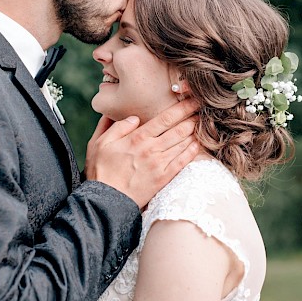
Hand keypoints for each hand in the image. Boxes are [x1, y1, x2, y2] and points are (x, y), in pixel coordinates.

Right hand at [84, 98, 199, 208]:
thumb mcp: (99, 143)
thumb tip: (133, 118)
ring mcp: (159, 164)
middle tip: (202, 108)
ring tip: (202, 123)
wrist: (106, 200)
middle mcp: (151, 149)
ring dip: (195, 132)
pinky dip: (192, 151)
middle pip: (179, 129)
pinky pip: (182, 162)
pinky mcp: (163, 178)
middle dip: (193, 116)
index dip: (182, 107)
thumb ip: (116, 127)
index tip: (192, 100)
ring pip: (183, 143)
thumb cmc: (100, 171)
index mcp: (137, 138)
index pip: (165, 118)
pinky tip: (197, 144)